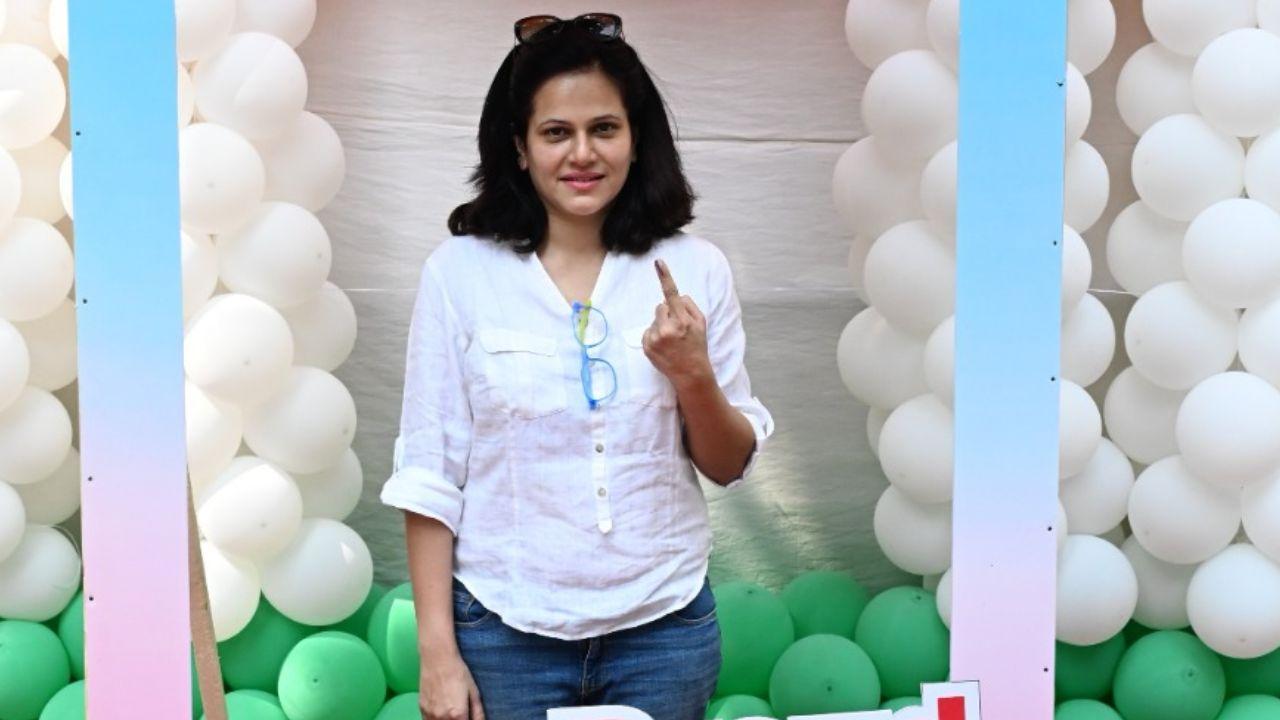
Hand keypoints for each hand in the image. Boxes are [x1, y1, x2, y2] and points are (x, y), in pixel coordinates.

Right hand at [419, 649, 484, 719]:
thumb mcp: (474, 693)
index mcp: (457, 715)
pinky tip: (442, 713)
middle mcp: (442, 717)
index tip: (468, 718)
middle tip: (461, 715)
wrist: (438, 658)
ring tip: (452, 712)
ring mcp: (430, 714)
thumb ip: (478, 714)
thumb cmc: (458, 673)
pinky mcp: (422, 709)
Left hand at [642, 259, 714, 390]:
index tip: (658, 263)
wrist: (690, 373)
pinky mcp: (647, 346)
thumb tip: (677, 296)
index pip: (672, 294)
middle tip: (677, 329)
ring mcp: (656, 338)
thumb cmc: (697, 346)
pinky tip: (664, 346)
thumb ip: (690, 306)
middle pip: (660, 307)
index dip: (665, 277)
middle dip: (667, 314)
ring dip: (660, 325)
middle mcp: (667, 328)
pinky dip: (654, 336)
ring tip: (671, 340)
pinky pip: (647, 331)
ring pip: (654, 319)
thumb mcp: (701, 324)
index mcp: (682, 320)